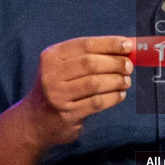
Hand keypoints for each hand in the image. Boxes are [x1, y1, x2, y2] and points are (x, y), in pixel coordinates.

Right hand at [19, 36, 133, 148]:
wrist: (35, 121)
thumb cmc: (58, 88)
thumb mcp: (63, 67)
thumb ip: (89, 56)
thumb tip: (124, 48)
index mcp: (51, 56)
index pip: (85, 45)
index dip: (110, 43)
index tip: (128, 45)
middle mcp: (51, 74)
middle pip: (91, 63)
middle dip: (115, 63)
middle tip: (129, 66)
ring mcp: (57, 95)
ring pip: (95, 83)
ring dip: (116, 81)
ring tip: (126, 81)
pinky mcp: (67, 114)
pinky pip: (97, 102)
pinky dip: (113, 97)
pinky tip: (120, 95)